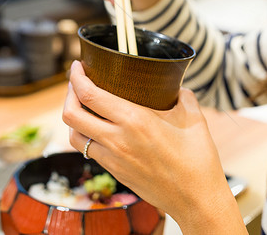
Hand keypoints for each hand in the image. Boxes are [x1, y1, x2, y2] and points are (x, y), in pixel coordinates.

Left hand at [62, 62, 245, 233]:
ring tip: (82, 106)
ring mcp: (113, 159)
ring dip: (73, 118)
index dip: (76, 77)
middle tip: (76, 83)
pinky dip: (86, 136)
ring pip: (74, 136)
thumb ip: (183, 95)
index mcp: (134, 120)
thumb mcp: (194, 118)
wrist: (197, 200)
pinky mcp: (115, 172)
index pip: (89, 95)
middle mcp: (117, 139)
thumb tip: (177, 85)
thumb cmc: (198, 160)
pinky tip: (97, 128)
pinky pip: (89, 151)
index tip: (77, 66)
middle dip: (68, 94)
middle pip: (70, 115)